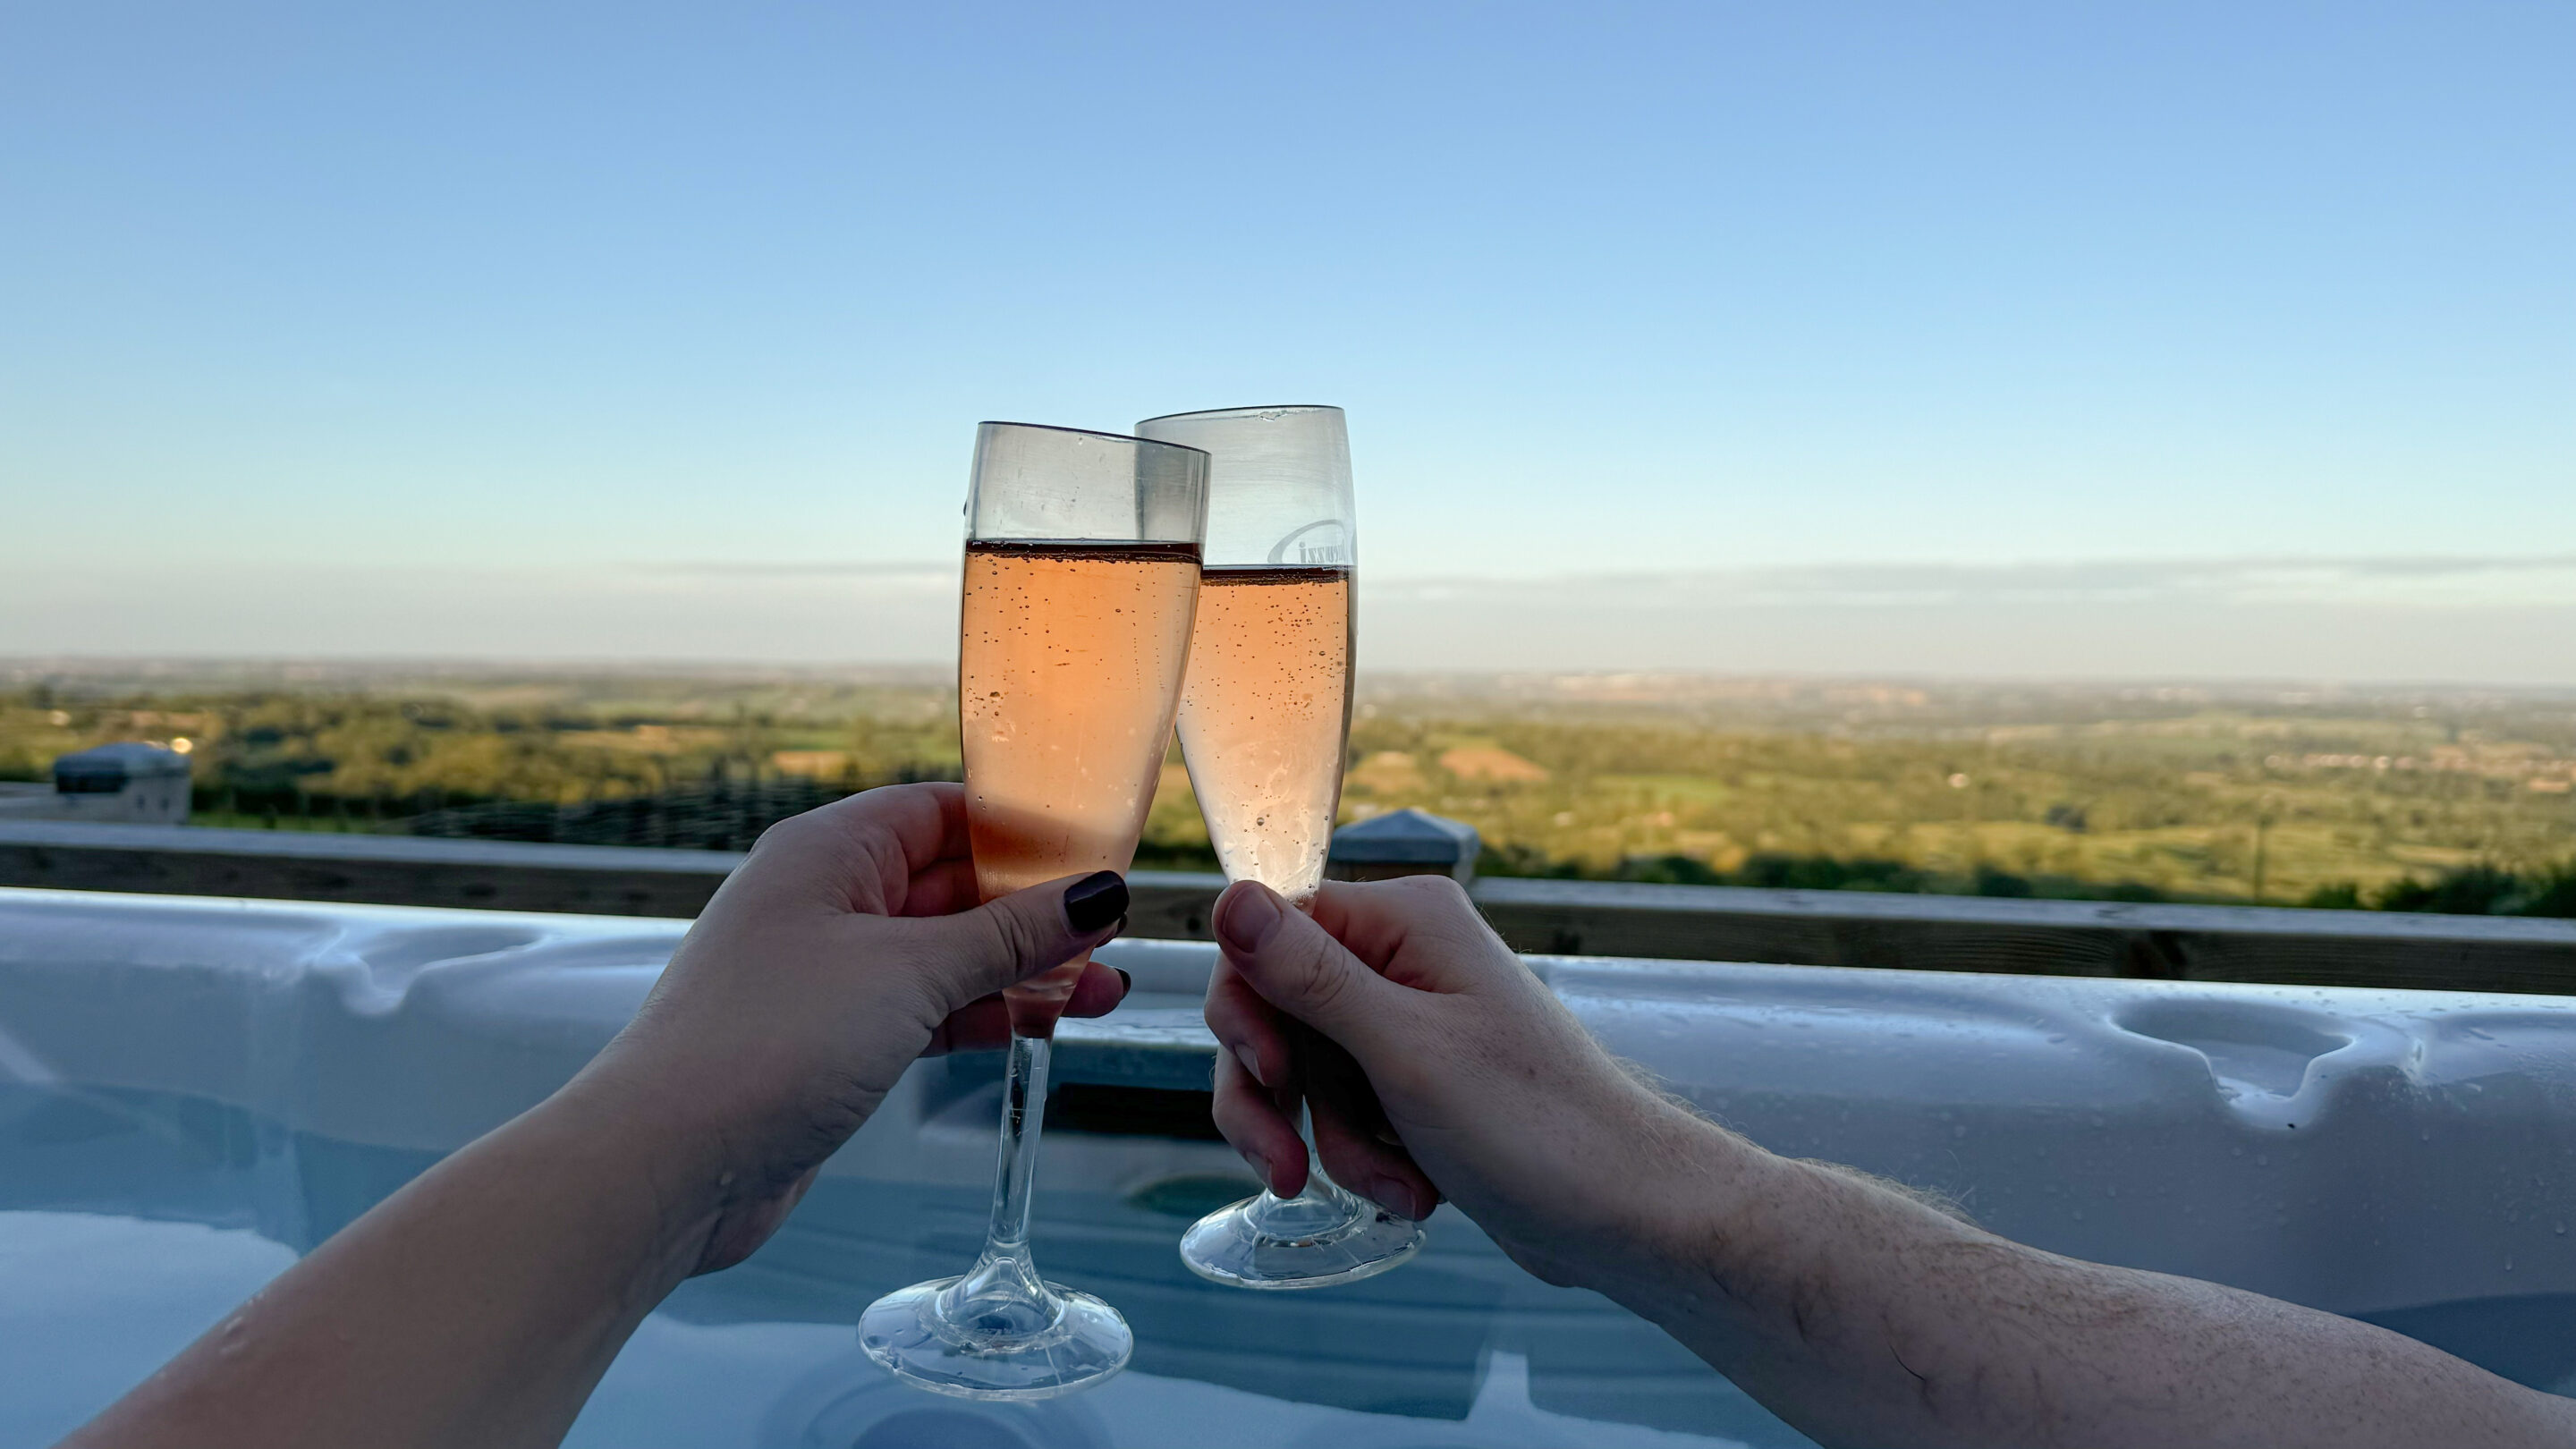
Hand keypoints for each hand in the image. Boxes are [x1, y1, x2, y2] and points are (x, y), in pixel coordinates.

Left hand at [567, 782, 1130, 1272]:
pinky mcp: (830, 1041)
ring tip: (1103, 992)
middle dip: (1034, 910)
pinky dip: (980, 1016)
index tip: (1099, 849)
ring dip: (1019, 971)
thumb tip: (1096, 892)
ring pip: (944, 954)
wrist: (667, 1162)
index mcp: (827, 851)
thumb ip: (1010, 935)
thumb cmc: (769, 1044)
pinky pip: (923, 1009)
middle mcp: (823, 900)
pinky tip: (1039, 1027)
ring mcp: (825, 974)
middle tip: (1115, 931)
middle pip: (950, 884)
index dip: (1023, 828)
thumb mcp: (910, 974)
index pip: (942, 810)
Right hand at [1204, 875, 1701, 1284]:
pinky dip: (1366, 1156)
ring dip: (1334, 1141)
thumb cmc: (1537, 1127)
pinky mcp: (1419, 1078)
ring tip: (1396, 1186)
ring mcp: (1413, 1019)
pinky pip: (1347, 1108)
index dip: (1250, 1008)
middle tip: (1289, 1165)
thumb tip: (1230, 896)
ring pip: (1307, 1071)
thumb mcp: (1404, 1051)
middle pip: (1276, 1010)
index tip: (1270, 1074)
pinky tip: (1415, 1188)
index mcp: (1405, 920)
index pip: (1270, 932)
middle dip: (1284, 1099)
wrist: (1624, 1212)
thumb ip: (1308, 976)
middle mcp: (1405, 956)